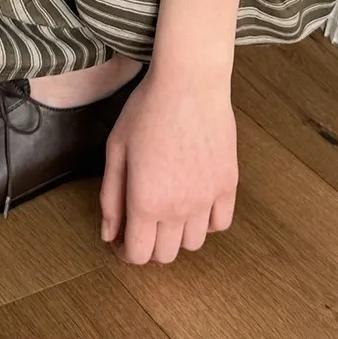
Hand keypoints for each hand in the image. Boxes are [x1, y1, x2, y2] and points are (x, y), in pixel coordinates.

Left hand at [99, 64, 237, 264]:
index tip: (123, 238)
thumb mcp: (116, 149)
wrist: (189, 83)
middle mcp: (178, 208)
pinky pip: (219, 223)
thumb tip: (109, 234)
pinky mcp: (228, 185)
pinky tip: (194, 201)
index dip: (126, 252)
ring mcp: (206, 198)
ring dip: (178, 234)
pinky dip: (206, 221)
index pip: (138, 254)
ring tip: (169, 208)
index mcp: (145, 201)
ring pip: (193, 243)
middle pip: (165, 255)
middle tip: (143, 222)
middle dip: (149, 245)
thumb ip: (111, 195)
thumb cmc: (147, 109)